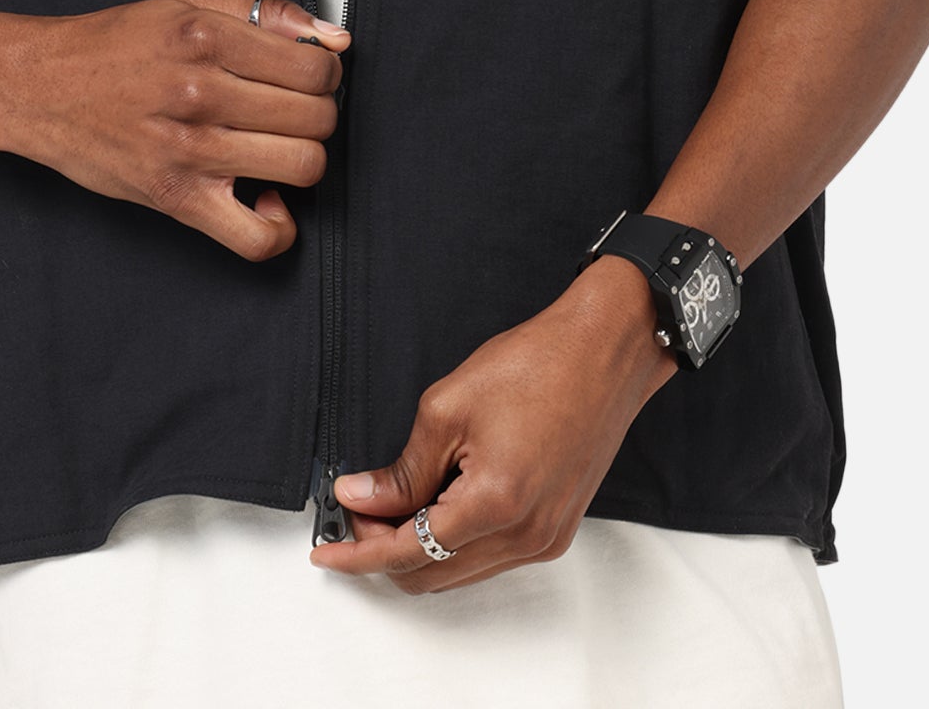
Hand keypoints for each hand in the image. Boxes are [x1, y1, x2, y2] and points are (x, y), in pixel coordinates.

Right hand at [0, 0, 350, 260]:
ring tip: (275, 145)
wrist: (40, 86)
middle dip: (316, 114)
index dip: (325, 76)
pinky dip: (278, 225)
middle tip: (288, 111)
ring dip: (301, 157)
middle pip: (316, 118)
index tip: (307, 79)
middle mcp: (199, 91)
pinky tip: (266, 197)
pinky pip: (257, 237)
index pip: (315, 69)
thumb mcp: (187, 4)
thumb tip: (334, 38)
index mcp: (206, 36)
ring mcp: (187, 149)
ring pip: (302, 166)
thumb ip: (264, 13)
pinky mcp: (174, 198)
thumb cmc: (113, 46)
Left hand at [308, 257, 678, 591]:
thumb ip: (402, 469)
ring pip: (459, 570)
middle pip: (431, 575)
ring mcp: (545, 538)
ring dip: (417, 547)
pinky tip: (433, 502)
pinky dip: (453, 541)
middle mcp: (525, 536)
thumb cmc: (534, 366)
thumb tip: (361, 499)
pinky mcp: (557, 529)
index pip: (407, 551)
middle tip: (354, 509)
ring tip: (387, 502)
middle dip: (383, 550)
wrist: (603, 353)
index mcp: (495, 505)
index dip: (359, 553)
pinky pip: (490, 556)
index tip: (325, 550)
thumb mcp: (447, 408)